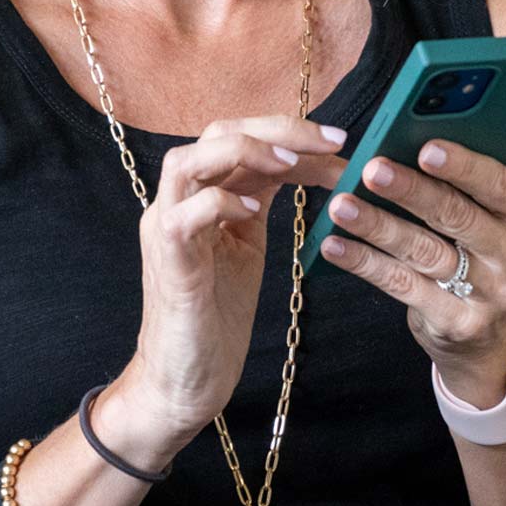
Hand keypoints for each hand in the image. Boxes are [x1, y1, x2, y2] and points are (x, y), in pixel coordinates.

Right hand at [123, 114, 346, 446]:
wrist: (187, 376)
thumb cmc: (218, 313)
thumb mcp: (249, 242)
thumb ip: (261, 198)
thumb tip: (308, 161)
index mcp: (201, 193)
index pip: (242, 136)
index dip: (291, 132)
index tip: (341, 143)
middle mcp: (178, 201)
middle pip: (217, 132)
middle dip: (278, 129)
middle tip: (333, 142)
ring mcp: (165, 227)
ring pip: (187, 160)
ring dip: (244, 152)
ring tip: (291, 162)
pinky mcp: (168, 260)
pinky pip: (185, 214)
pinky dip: (220, 201)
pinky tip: (253, 209)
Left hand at [318, 138, 505, 405]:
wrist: (496, 337)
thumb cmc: (487, 252)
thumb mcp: (500, 216)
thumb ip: (479, 175)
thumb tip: (439, 119)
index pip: (500, 185)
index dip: (463, 166)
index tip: (425, 146)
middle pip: (458, 217)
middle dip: (411, 190)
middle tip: (371, 168)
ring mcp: (490, 296)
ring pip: (424, 252)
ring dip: (378, 226)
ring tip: (340, 204)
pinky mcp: (456, 323)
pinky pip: (403, 286)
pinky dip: (365, 263)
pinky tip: (334, 245)